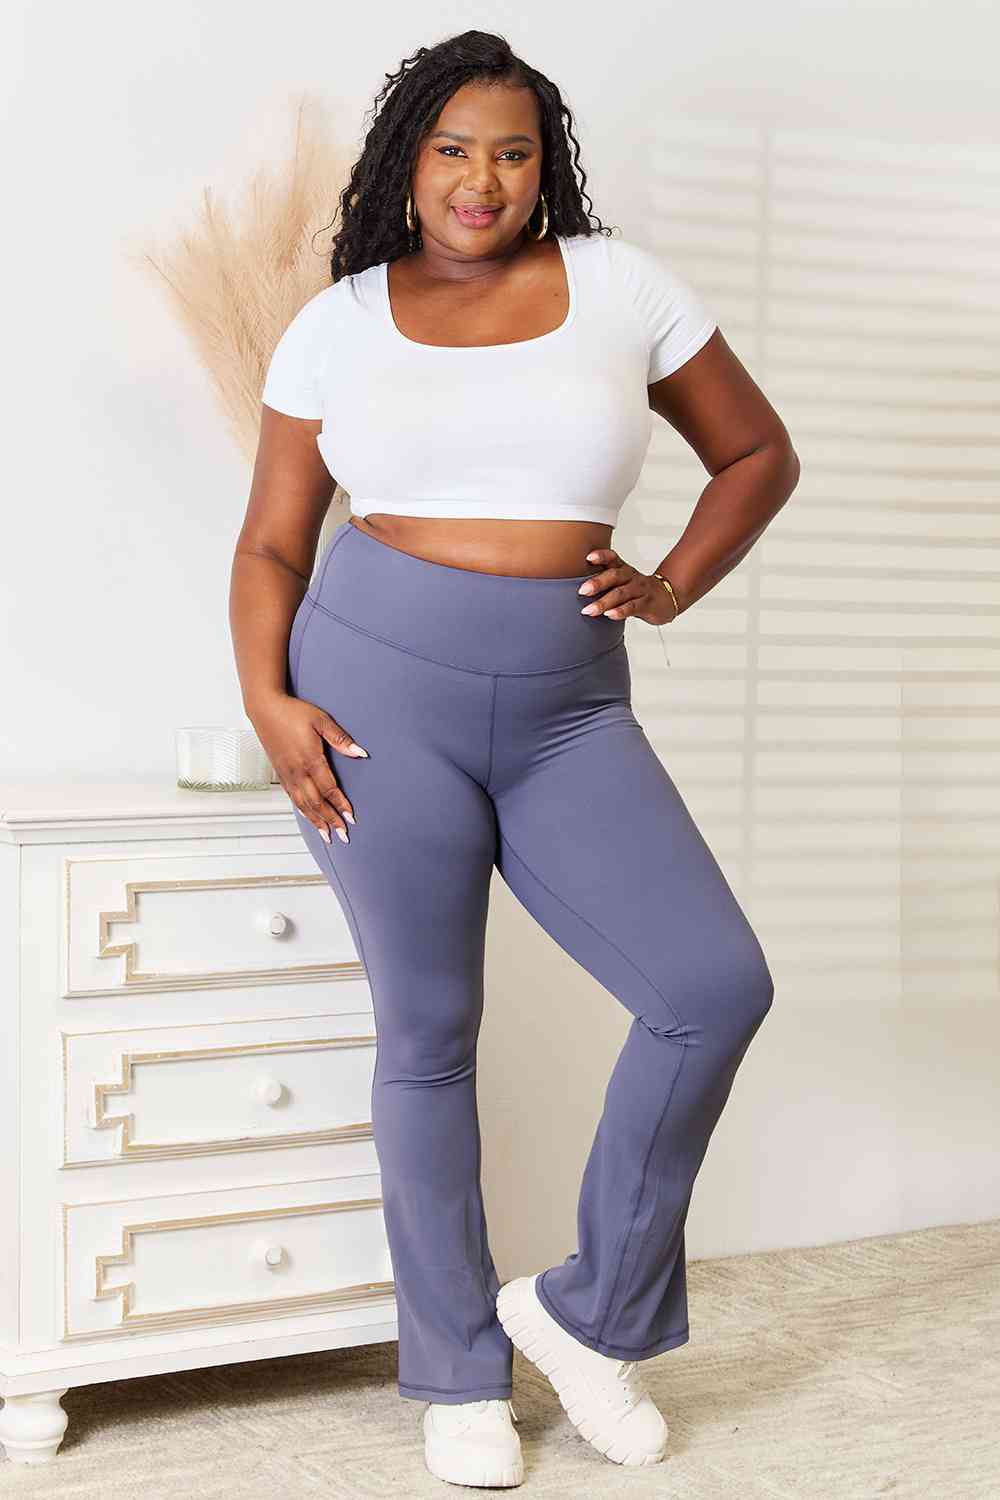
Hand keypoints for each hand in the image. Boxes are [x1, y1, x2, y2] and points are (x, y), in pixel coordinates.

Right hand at [249, 692, 366, 844]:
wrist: (265, 709)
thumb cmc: (292, 712)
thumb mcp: (321, 720)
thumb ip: (340, 739)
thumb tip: (360, 752)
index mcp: (310, 759)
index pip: (329, 789)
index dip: (341, 805)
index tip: (351, 818)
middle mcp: (298, 771)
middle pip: (317, 802)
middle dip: (331, 820)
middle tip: (343, 835)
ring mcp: (287, 774)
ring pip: (303, 804)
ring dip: (316, 821)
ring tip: (327, 835)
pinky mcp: (281, 774)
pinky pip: (293, 798)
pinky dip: (303, 811)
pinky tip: (309, 817)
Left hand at [577, 549, 677, 624]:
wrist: (667, 598)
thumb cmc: (636, 590)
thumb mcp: (622, 581)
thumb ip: (603, 581)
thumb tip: (572, 587)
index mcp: (624, 569)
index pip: (613, 558)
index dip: (602, 556)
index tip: (588, 558)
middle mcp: (631, 577)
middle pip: (614, 576)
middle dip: (597, 582)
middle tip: (581, 590)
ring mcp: (640, 590)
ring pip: (621, 594)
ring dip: (603, 602)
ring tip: (589, 610)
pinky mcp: (647, 604)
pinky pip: (633, 607)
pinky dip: (620, 611)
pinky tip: (610, 615)